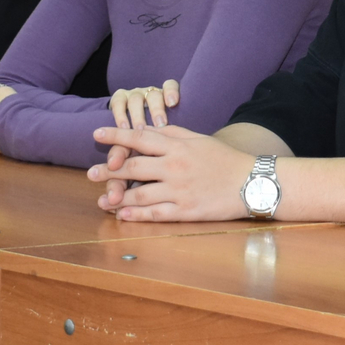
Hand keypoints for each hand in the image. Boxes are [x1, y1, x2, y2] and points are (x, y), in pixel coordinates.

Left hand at [86, 124, 249, 221]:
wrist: (253, 183)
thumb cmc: (226, 159)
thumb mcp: (200, 140)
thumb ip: (173, 134)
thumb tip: (148, 129)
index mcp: (178, 147)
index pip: (140, 138)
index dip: (116, 136)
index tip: (96, 135)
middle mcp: (175, 167)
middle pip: (133, 167)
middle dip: (109, 171)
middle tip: (90, 174)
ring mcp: (179, 191)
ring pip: (139, 193)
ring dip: (118, 197)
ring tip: (102, 200)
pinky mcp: (186, 211)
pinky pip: (155, 214)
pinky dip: (136, 215)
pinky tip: (123, 215)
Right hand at [110, 80, 179, 128]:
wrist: (130, 128)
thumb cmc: (155, 128)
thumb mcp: (165, 126)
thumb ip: (171, 128)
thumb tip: (179, 139)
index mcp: (164, 95)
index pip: (170, 86)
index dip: (172, 92)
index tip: (173, 103)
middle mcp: (148, 92)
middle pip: (154, 96)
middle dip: (157, 110)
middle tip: (160, 125)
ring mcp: (133, 94)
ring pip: (136, 100)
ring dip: (138, 116)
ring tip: (140, 130)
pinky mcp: (118, 98)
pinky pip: (118, 103)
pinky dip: (120, 115)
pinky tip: (124, 128)